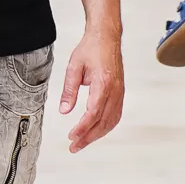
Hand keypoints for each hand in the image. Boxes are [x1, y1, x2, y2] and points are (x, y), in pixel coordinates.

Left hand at [58, 28, 123, 153]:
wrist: (106, 37)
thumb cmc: (91, 49)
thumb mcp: (74, 67)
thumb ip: (69, 90)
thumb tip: (64, 111)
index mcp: (103, 83)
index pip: (93, 113)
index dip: (83, 128)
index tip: (72, 136)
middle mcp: (115, 90)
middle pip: (103, 121)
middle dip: (88, 137)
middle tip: (74, 146)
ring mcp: (120, 92)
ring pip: (111, 121)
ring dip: (97, 134)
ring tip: (82, 142)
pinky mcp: (120, 93)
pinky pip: (116, 115)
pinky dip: (106, 126)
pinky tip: (97, 131)